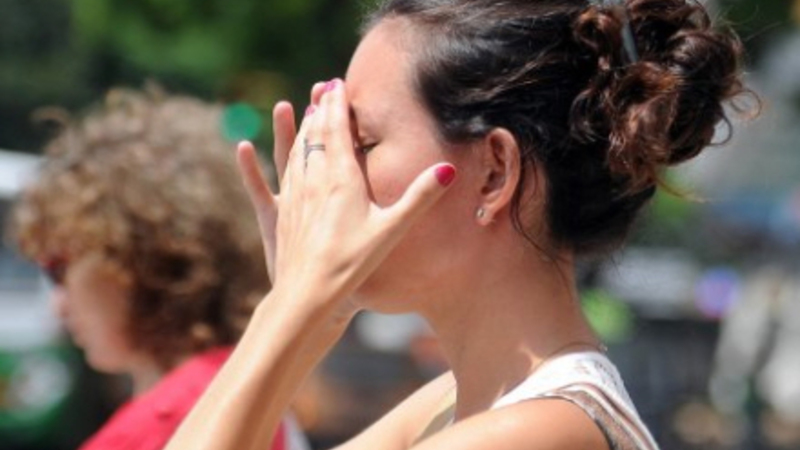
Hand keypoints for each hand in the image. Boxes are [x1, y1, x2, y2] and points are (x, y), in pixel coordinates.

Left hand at [240, 79, 456, 316]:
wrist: (308, 293)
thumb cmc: (353, 263)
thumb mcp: (392, 229)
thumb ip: (419, 197)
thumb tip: (447, 169)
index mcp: (341, 179)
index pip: (337, 131)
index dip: (338, 105)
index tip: (338, 83)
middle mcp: (314, 180)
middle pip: (315, 135)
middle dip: (321, 109)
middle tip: (324, 88)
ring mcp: (295, 196)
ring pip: (296, 151)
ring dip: (302, 127)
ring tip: (306, 110)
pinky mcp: (282, 213)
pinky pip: (278, 176)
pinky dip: (274, 157)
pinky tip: (259, 150)